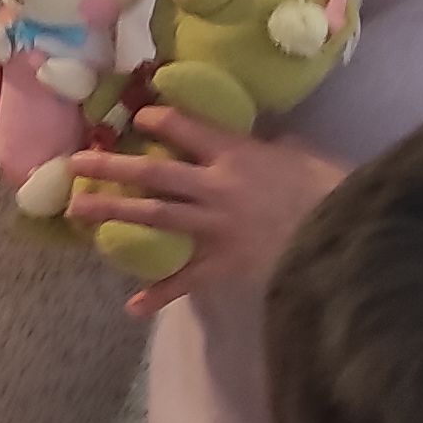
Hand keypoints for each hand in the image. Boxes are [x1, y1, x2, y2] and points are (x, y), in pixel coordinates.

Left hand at [53, 108, 347, 316]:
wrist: (345, 233)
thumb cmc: (329, 189)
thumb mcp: (298, 154)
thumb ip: (271, 146)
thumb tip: (266, 140)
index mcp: (235, 153)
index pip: (184, 128)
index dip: (156, 119)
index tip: (137, 116)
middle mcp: (214, 186)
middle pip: (152, 172)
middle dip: (111, 166)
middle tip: (76, 163)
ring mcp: (213, 226)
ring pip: (153, 216)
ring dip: (113, 213)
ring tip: (79, 211)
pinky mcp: (221, 263)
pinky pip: (184, 280)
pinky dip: (158, 294)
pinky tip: (131, 306)